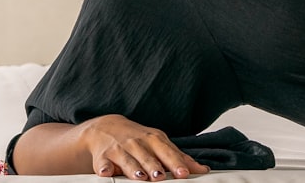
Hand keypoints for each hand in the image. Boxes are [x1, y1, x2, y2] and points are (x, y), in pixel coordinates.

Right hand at [81, 114, 209, 179]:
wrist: (106, 126)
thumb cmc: (139, 139)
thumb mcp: (159, 143)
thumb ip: (179, 157)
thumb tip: (202, 170)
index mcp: (154, 139)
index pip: (167, 151)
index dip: (175, 162)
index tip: (183, 173)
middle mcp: (137, 143)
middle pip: (147, 156)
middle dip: (154, 166)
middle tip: (160, 176)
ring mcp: (119, 149)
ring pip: (127, 160)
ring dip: (134, 169)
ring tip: (141, 177)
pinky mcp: (103, 156)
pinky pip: (102, 163)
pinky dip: (104, 167)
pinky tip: (106, 172)